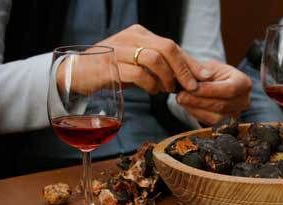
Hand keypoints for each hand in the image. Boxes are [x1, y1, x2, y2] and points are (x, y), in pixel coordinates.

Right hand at [58, 24, 212, 95]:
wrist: (77, 74)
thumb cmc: (113, 71)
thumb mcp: (138, 65)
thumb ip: (160, 67)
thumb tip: (190, 76)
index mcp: (140, 34)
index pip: (172, 46)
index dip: (191, 63)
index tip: (205, 77)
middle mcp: (131, 37)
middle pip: (167, 48)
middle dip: (184, 70)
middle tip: (191, 87)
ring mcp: (120, 50)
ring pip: (154, 59)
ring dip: (167, 78)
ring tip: (168, 90)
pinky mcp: (111, 66)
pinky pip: (139, 74)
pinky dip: (151, 85)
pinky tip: (153, 91)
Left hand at [176, 60, 251, 124]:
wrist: (215, 84)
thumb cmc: (212, 73)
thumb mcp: (208, 67)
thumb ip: (200, 72)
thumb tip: (190, 81)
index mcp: (244, 83)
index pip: (229, 89)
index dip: (209, 90)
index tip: (191, 88)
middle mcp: (244, 101)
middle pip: (221, 105)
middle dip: (199, 101)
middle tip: (180, 96)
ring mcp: (236, 115)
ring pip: (215, 116)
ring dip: (195, 108)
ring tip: (181, 99)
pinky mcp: (226, 124)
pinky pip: (210, 122)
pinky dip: (196, 114)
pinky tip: (187, 106)